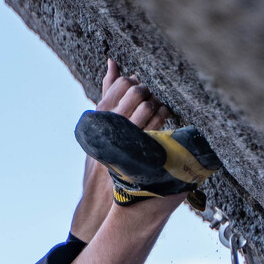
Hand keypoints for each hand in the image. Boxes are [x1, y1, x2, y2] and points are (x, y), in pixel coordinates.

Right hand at [70, 59, 169, 240]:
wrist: (100, 201)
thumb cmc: (102, 159)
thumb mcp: (100, 127)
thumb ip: (107, 94)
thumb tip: (112, 63)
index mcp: (97, 120)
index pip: (116, 87)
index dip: (130, 82)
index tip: (138, 84)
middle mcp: (109, 128)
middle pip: (134, 95)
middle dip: (146, 91)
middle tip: (150, 93)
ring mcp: (124, 141)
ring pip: (147, 109)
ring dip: (157, 103)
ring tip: (160, 105)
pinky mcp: (139, 154)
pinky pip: (156, 129)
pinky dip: (163, 120)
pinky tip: (166, 118)